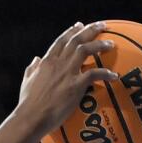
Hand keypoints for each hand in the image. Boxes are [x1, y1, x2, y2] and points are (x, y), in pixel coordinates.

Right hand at [17, 21, 118, 137]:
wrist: (31, 118)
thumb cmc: (27, 104)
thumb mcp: (27, 82)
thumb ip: (32, 69)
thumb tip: (36, 59)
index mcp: (46, 62)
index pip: (61, 41)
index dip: (71, 31)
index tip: (80, 25)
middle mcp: (58, 63)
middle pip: (77, 40)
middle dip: (91, 30)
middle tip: (102, 25)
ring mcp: (67, 73)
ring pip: (86, 50)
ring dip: (100, 45)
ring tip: (111, 44)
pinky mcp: (76, 85)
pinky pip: (95, 74)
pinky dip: (106, 73)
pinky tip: (114, 76)